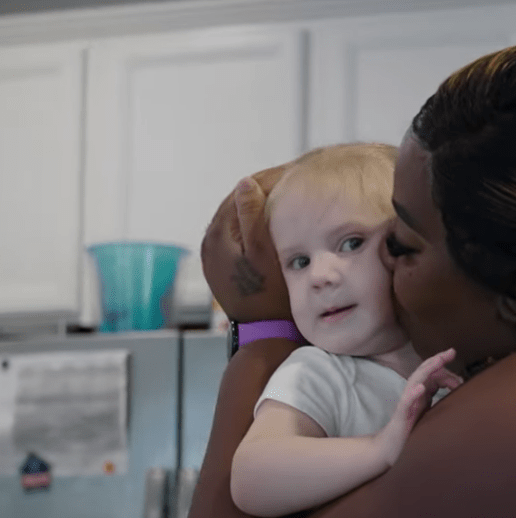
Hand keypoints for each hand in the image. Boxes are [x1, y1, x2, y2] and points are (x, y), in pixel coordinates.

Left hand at [200, 164, 293, 322]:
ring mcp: (214, 256)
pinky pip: (237, 235)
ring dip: (258, 206)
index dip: (267, 179)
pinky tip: (273, 223)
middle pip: (236, 204)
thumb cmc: (271, 296)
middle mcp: (209, 243)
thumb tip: (245, 182)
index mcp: (217, 236)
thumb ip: (253, 216)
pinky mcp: (222, 267)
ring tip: (285, 198)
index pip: (241, 192)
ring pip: (237, 219)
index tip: (292, 172)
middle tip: (292, 180)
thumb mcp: (264, 253)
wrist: (266, 334)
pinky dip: (253, 224)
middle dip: (263, 190)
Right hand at [374, 348, 462, 466]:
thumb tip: (459, 396)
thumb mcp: (429, 416)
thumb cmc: (411, 433)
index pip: (433, 375)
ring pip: (415, 381)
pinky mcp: (401, 416)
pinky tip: (421, 388)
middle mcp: (413, 395)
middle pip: (425, 372)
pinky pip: (406, 402)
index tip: (459, 369)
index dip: (446, 370)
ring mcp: (406, 404)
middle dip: (438, 360)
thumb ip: (440, 405)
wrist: (388, 450)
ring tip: (438, 361)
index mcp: (421, 395)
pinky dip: (413, 393)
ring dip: (427, 370)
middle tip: (451, 352)